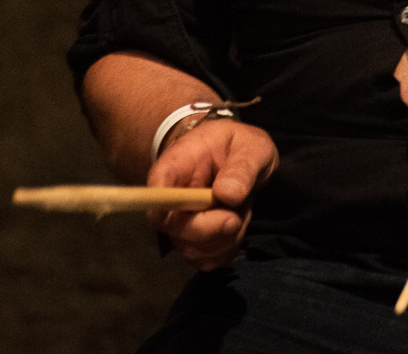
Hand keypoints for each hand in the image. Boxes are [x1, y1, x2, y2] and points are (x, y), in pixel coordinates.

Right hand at [146, 119, 277, 270]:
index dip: (160, 204)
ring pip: (190, 249)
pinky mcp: (193, 243)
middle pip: (171, 226)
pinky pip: (205, 261)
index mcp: (179, 163)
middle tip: (237, 216)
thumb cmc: (240, 147)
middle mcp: (171, 197)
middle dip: (209, 228)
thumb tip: (227, 194)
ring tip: (240, 213)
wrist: (240, 161)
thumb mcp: (251, 147)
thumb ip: (242, 167)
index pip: (156, 185)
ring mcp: (180, 223)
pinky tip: (236, 229)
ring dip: (224, 240)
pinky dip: (227, 252)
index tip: (187, 211)